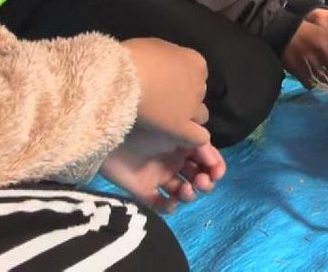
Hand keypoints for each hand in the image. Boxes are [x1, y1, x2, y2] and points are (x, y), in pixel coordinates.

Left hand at [101, 129, 225, 212]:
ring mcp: (158, 175)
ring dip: (189, 194)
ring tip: (184, 191)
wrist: (110, 128)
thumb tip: (212, 157)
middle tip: (202, 183)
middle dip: (204, 182)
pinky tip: (171, 202)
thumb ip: (198, 140)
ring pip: (181, 192)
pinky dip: (168, 206)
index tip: (217, 173)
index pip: (206, 158)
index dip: (215, 167)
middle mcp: (173, 160)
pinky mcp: (142, 189)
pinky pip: (159, 203)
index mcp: (183, 143)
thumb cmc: (146, 122)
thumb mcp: (177, 125)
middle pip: (196, 176)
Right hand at [123, 38, 209, 146]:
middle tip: (163, 101)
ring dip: (188, 117)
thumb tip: (165, 67)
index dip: (182, 79)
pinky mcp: (181, 126)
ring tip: (168, 119)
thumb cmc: (134, 57)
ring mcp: (192, 107)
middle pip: (197, 94)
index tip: (166, 83)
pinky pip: (198, 137)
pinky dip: (193, 139)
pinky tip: (181, 139)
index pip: (196, 73)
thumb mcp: (156, 47)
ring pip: (200, 115)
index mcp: (195, 62)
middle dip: (184, 97)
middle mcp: (199, 84)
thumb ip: (167, 60)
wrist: (123, 79)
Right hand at [282, 20, 327, 86]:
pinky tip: (313, 81)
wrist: (284, 31)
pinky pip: (310, 84)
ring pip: (325, 80)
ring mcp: (310, 60)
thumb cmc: (310, 34)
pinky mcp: (298, 68)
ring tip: (327, 83)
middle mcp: (323, 50)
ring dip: (327, 84)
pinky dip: (313, 84)